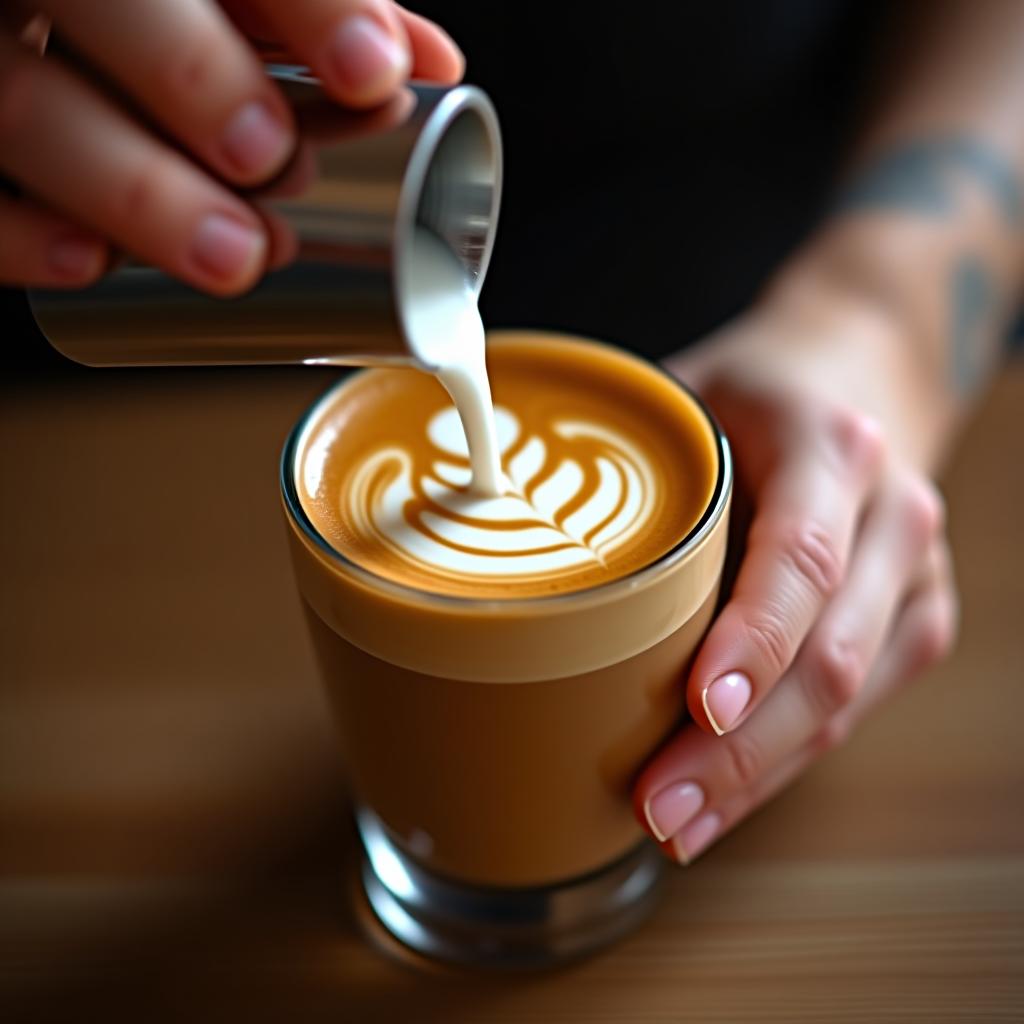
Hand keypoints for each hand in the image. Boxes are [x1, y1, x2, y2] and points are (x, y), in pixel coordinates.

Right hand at [0, 1, 462, 292]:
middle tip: (272, 158)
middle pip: (102, 2)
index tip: (372, 71)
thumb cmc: (144, 25)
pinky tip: (87, 262)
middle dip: (195, 75)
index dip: (309, 5)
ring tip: (231, 253)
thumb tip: (419, 59)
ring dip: (135, 185)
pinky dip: (20, 234)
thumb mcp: (228, 1)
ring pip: (25, 103)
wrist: (46, 31)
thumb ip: (308, 15)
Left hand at [633, 291, 958, 861]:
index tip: (695, 711)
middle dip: (738, 749)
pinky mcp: (913, 620)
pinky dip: (785, 759)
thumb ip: (624, 454)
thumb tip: (501, 517)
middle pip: (826, 657)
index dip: (752, 640)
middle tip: (657, 806)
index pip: (800, 555)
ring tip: (678, 822)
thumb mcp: (691, 391)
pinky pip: (856, 709)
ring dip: (758, 775)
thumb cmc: (759, 388)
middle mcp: (890, 514)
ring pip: (846, 703)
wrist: (862, 370)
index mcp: (829, 444)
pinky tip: (726, 795)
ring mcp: (913, 575)